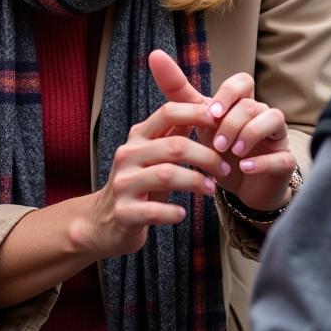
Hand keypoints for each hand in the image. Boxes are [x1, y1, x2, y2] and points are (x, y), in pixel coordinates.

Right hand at [70, 101, 222, 259]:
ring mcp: (124, 183)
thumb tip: (202, 109)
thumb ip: (173, 135)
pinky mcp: (124, 212)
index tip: (221, 123)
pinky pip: (154, 210)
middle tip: (226, 168)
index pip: (167, 112)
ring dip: (196, 182)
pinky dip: (173, 212)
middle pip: (174, 146)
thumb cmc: (139, 185)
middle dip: (207, 156)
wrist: (104, 221)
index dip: (196, 113)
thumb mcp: (153, 156)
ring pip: (166, 174)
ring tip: (212, 190)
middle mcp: (128, 155)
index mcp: (137, 137)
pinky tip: (182, 214)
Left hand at [149, 50, 295, 212]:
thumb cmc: (219, 147)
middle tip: (215, 142)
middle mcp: (261, 114)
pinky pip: (282, 156)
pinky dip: (262, 161)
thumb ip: (178, 90)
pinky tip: (244, 168)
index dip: (227, 94)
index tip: (211, 114)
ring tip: (230, 153)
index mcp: (241, 103)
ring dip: (247, 135)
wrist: (239, 185)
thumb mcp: (198, 119)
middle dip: (232, 121)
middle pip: (252, 103)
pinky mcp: (285, 161)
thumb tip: (155, 54)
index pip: (242, 81)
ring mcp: (276, 137)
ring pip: (272, 119)